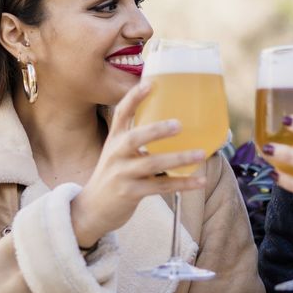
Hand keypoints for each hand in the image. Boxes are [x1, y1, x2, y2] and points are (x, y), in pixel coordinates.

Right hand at [71, 80, 205, 248]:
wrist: (91, 209)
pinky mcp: (130, 193)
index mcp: (114, 140)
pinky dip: (183, 184)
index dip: (134, 97)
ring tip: (201, 154)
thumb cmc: (112, 177)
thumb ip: (136, 141)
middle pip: (135, 138)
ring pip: (152, 164)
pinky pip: (161, 187)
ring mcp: (122, 174)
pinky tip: (200, 181)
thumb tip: (171, 126)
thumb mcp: (117, 154)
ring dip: (179, 158)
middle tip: (179, 124)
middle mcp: (116, 154)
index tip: (150, 83)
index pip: (121, 113)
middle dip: (157, 130)